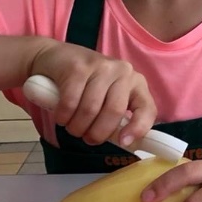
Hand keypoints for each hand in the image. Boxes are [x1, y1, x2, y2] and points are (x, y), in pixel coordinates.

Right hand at [24, 42, 154, 147]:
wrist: (54, 58)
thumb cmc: (84, 84)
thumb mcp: (106, 98)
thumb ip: (117, 117)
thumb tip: (125, 143)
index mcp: (136, 83)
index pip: (147, 108)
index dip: (138, 129)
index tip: (123, 143)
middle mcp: (123, 72)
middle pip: (114, 112)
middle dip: (97, 133)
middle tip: (86, 138)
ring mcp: (101, 67)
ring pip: (90, 109)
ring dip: (77, 127)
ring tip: (72, 127)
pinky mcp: (78, 68)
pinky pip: (71, 102)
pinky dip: (63, 116)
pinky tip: (61, 117)